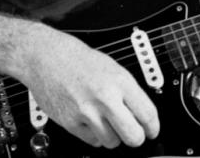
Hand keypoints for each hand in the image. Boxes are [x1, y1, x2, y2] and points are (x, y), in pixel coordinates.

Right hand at [17, 26, 159, 148]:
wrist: (47, 57)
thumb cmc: (79, 60)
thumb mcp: (113, 68)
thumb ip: (128, 91)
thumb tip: (142, 114)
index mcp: (120, 81)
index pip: (147, 114)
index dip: (153, 128)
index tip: (152, 132)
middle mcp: (105, 98)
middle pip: (133, 136)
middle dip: (136, 138)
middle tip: (134, 134)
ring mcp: (87, 112)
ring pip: (112, 142)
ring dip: (113, 137)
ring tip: (108, 123)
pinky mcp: (70, 122)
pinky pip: (92, 141)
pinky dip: (95, 136)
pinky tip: (92, 121)